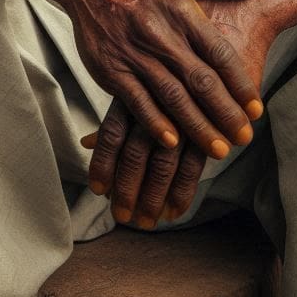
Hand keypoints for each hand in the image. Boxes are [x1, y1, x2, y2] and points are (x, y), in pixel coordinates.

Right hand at [68, 0, 261, 159]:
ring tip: (218, 149)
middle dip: (226, 114)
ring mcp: (134, 54)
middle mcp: (160, 35)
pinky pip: (137, 102)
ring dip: (197, 126)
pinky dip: (155, 122)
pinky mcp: (111, 69)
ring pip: (172, 97)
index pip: (219, 53)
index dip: (240, 84)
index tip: (256, 108)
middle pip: (201, 81)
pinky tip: (172, 142)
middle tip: (244, 138)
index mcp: (181, 11)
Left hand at [83, 98, 206, 226]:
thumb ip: (116, 120)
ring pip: (162, 166)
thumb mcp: (139, 95)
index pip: (111, 135)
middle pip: (135, 154)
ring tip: (144, 222)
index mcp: (133, 99)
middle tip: (121, 216)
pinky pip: (191, 170)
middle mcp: (154, 109)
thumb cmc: (165, 89)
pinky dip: (181, 195)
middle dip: (127, 189)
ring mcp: (181, 122)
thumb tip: (85, 143)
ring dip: (152, 199)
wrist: (211, 74)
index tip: (98, 191)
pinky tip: (172, 214)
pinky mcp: (205, 134)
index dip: (102, 164)